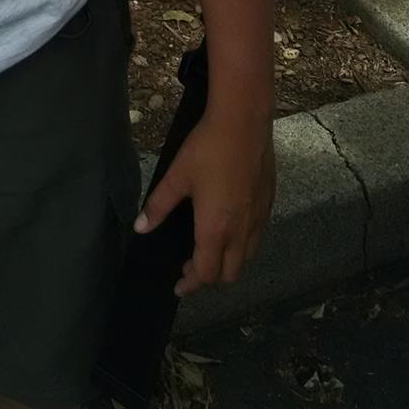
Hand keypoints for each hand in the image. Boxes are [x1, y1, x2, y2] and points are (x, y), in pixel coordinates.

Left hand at [133, 108, 274, 294]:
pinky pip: (257, 236)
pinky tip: (232, 225)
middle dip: (211, 277)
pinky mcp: (269, 203)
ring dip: (229, 262)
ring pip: (247, 257)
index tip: (179, 287)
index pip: (206, 273)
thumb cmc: (207, 148)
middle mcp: (241, 231)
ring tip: (211, 250)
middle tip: (191, 267)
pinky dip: (244, 243)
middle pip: (230, 274)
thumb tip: (140, 228)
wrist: (244, 121)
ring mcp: (258, 218)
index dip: (191, 284)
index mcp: (216, 229)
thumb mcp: (176, 176)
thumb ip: (158, 206)